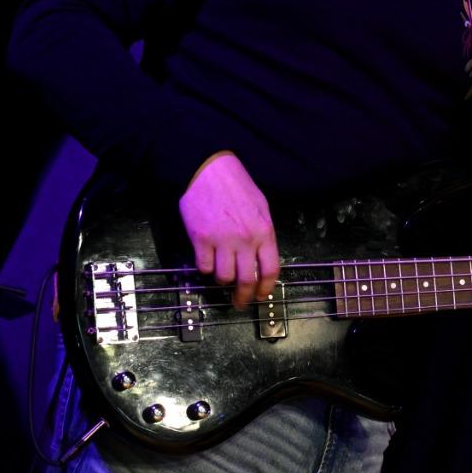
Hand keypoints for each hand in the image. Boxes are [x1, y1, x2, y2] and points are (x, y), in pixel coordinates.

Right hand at [179, 153, 279, 309]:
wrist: (208, 169)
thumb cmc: (235, 185)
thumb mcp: (260, 207)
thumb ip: (263, 233)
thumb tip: (261, 258)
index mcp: (264, 231)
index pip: (270, 270)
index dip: (265, 288)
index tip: (260, 296)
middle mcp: (245, 239)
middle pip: (246, 280)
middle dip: (243, 297)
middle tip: (239, 303)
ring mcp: (222, 240)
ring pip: (223, 277)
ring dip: (222, 279)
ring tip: (220, 273)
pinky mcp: (201, 239)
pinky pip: (203, 267)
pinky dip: (205, 268)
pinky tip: (206, 260)